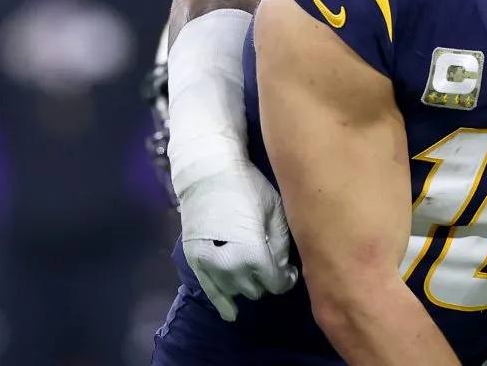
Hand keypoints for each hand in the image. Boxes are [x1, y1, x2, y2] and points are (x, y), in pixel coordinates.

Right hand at [179, 160, 298, 320]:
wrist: (208, 174)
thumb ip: (280, 244)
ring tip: (254, 270)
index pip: (276, 283)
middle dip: (267, 280)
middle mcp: (231, 267)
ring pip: (236, 291)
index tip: (291, 271)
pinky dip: (223, 303)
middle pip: (257, 289)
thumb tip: (283, 267)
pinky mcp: (195, 262)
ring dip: (247, 284)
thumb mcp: (275, 211)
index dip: (287, 279)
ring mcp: (209, 266)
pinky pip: (210, 292)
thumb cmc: (248, 187)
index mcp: (254, 255)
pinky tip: (231, 314)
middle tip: (272, 264)